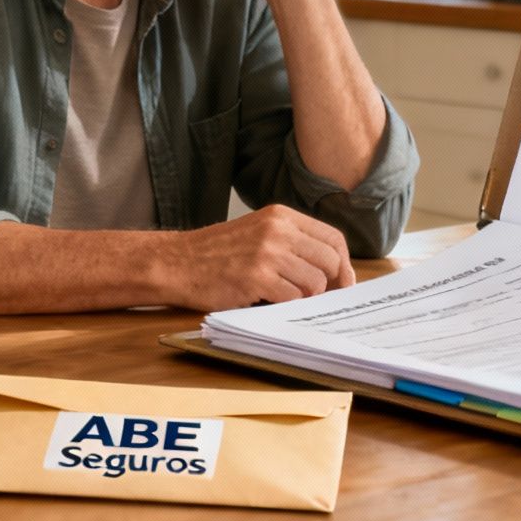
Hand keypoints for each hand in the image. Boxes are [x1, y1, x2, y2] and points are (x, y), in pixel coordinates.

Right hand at [160, 205, 355, 310]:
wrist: (177, 262)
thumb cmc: (216, 253)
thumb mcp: (258, 231)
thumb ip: (291, 243)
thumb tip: (331, 269)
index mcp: (281, 216)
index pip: (332, 238)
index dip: (344, 263)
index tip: (343, 281)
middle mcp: (278, 230)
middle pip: (330, 261)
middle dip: (330, 284)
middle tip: (320, 298)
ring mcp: (268, 253)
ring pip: (315, 282)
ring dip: (305, 296)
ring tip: (283, 296)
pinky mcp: (257, 277)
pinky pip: (292, 297)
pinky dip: (286, 304)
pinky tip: (269, 300)